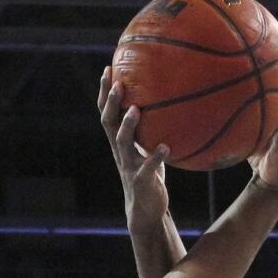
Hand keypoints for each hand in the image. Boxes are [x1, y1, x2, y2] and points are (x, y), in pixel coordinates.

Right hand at [99, 67, 169, 226]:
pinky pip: (147, 168)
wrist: (145, 209)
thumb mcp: (148, 148)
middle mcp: (120, 151)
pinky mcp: (141, 181)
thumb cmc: (149, 174)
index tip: (108, 69)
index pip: (106, 112)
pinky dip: (155, 157)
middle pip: (108, 122)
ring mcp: (128, 165)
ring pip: (122, 143)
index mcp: (119, 142)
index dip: (104, 92)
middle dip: (110, 102)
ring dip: (128, 125)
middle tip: (118, 83)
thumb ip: (153, 128)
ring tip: (135, 109)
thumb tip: (172, 103)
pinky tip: (166, 147)